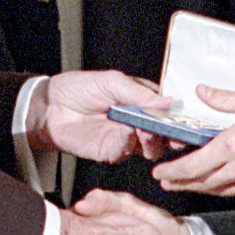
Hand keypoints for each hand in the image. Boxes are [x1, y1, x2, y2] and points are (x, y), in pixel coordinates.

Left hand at [31, 70, 168, 162]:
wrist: (50, 108)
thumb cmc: (78, 88)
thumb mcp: (111, 82)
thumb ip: (139, 94)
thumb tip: (169, 102)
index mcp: (140, 100)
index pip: (166, 109)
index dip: (177, 115)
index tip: (183, 118)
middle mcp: (137, 121)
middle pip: (164, 132)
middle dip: (171, 133)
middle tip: (170, 131)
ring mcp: (126, 138)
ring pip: (152, 147)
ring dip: (154, 141)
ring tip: (147, 132)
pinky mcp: (112, 152)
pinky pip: (128, 153)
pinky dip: (130, 146)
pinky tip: (127, 135)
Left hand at [151, 87, 234, 199]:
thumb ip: (227, 99)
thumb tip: (202, 92)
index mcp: (234, 145)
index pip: (195, 165)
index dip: (174, 171)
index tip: (160, 172)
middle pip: (202, 182)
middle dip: (181, 183)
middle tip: (166, 182)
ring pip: (219, 192)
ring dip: (200, 189)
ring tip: (187, 186)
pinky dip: (224, 191)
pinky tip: (220, 187)